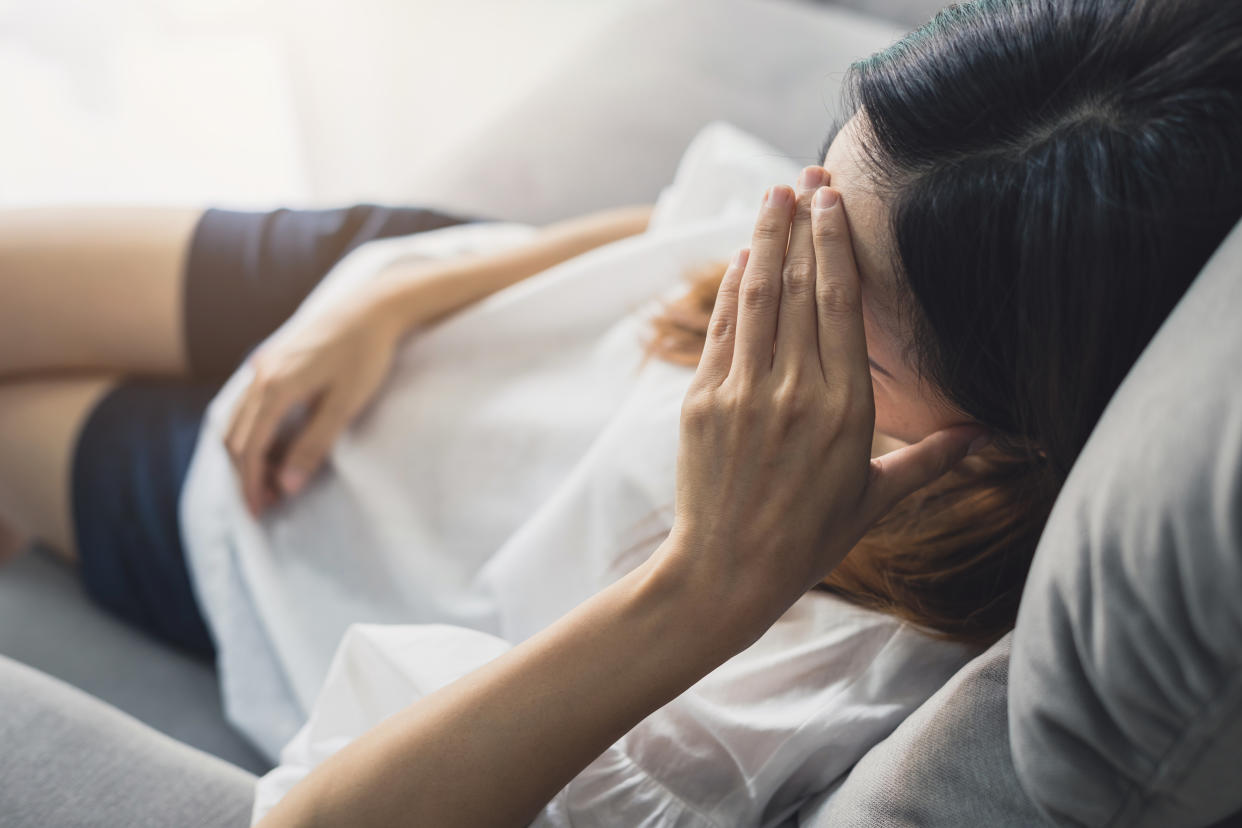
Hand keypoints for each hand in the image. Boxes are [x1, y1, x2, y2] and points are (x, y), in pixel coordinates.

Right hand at [224, 298, 402, 516]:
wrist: (372, 307)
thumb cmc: (366, 355)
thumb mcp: (346, 404)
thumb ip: (314, 444)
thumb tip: (287, 486)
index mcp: (276, 386)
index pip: (250, 448)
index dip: (252, 483)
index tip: (261, 511)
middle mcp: (260, 374)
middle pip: (235, 437)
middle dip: (246, 473)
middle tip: (267, 502)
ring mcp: (263, 363)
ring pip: (238, 419)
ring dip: (247, 453)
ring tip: (271, 479)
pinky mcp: (272, 359)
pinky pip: (249, 402)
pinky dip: (254, 430)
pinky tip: (275, 444)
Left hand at [659, 167, 988, 640]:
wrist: (728, 572)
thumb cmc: (808, 540)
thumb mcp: (875, 499)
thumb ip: (930, 460)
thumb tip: (984, 436)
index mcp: (846, 408)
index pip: (841, 305)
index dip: (836, 245)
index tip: (834, 200)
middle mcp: (797, 391)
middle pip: (799, 286)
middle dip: (802, 223)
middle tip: (805, 177)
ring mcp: (744, 393)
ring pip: (757, 297)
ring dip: (764, 239)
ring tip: (772, 196)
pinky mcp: (703, 402)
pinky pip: (722, 331)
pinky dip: (731, 289)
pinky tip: (742, 256)